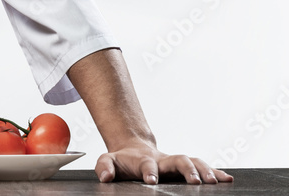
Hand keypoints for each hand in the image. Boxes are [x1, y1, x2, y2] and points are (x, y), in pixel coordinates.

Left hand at [96, 141, 233, 184]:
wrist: (133, 151)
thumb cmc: (122, 161)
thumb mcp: (108, 161)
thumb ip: (104, 166)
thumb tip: (105, 177)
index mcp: (144, 160)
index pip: (148, 165)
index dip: (150, 172)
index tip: (151, 181)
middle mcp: (164, 160)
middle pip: (179, 159)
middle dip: (188, 169)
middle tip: (196, 181)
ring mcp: (176, 163)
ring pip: (194, 162)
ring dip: (205, 170)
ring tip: (215, 182)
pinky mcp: (186, 168)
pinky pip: (203, 168)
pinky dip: (216, 173)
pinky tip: (228, 180)